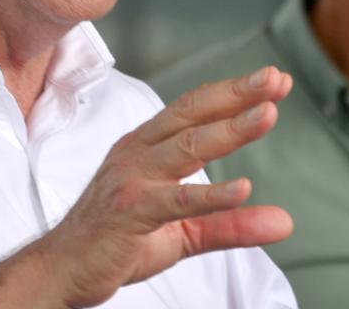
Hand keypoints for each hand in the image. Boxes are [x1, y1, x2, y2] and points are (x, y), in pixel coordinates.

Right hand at [37, 65, 293, 306]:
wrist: (62, 269)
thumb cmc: (118, 240)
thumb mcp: (184, 229)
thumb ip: (232, 223)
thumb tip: (285, 222)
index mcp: (147, 146)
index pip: (195, 108)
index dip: (233, 91)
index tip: (275, 80)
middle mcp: (138, 153)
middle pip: (193, 115)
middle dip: (237, 94)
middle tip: (275, 79)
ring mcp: (131, 180)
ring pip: (186, 147)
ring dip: (230, 129)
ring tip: (268, 115)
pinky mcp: (128, 213)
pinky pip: (174, 200)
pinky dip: (209, 195)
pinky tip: (241, 188)